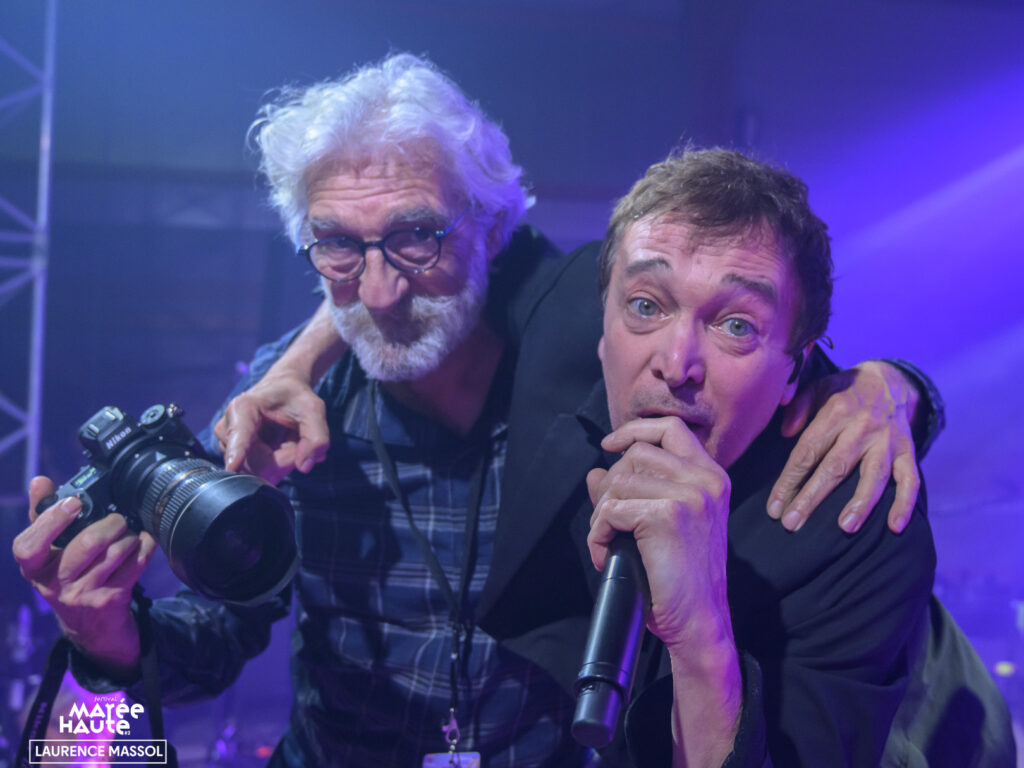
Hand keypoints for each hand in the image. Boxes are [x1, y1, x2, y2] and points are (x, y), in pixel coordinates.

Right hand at [12, 477, 156, 677]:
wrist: (92, 628)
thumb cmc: (70, 578)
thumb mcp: (51, 554)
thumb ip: (44, 517)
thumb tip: (39, 481)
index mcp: (35, 568)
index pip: (28, 547)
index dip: (51, 522)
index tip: (74, 502)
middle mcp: (54, 585)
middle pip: (86, 544)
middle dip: (110, 524)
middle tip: (119, 519)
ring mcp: (83, 595)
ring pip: (114, 553)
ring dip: (129, 536)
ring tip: (129, 533)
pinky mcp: (110, 601)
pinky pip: (135, 565)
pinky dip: (145, 547)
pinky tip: (144, 542)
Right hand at [214, 371, 328, 484]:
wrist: (282, 392)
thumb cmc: (295, 397)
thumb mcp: (314, 410)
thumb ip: (317, 437)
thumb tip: (304, 466)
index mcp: (243, 408)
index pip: (239, 436)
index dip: (237, 453)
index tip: (232, 466)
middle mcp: (227, 428)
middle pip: (258, 465)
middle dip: (286, 460)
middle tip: (299, 441)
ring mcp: (228, 446)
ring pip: (259, 473)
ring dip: (282, 463)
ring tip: (287, 440)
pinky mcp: (233, 458)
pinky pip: (258, 475)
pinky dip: (277, 467)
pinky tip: (280, 449)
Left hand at [586, 417, 732, 651]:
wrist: (699, 621)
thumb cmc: (680, 579)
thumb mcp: (661, 526)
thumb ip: (633, 493)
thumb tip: (595, 472)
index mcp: (711, 478)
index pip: (671, 429)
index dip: (635, 430)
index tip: (610, 445)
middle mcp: (705, 481)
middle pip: (636, 454)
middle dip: (610, 486)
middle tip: (608, 525)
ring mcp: (689, 495)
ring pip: (618, 481)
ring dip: (600, 514)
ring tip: (608, 543)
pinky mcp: (667, 515)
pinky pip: (611, 509)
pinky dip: (598, 534)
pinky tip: (607, 555)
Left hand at [770, 360, 920, 533]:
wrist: (889, 380)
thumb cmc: (842, 391)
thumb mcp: (817, 387)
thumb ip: (799, 407)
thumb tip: (785, 433)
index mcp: (835, 411)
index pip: (807, 451)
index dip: (789, 480)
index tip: (774, 507)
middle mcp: (862, 427)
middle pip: (835, 468)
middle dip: (812, 498)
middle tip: (793, 524)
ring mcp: (887, 440)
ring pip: (874, 475)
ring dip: (861, 503)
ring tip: (845, 528)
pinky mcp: (908, 450)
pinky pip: (911, 479)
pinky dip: (905, 503)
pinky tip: (895, 527)